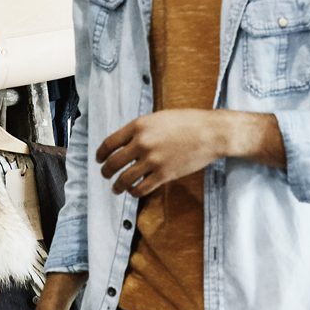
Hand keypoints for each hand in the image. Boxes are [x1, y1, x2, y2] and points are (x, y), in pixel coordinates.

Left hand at [96, 111, 284, 195]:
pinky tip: (133, 190)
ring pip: (124, 179)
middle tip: (105, 174)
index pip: (109, 143)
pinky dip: (134, 192)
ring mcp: (153, 160)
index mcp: (139, 125)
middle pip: (113, 162)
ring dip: (117, 185)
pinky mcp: (164, 174)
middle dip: (105, 171)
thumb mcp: (159, 117)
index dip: (100, 154)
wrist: (211, 133)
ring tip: (116, 188)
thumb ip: (141, 129)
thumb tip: (125, 142)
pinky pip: (141, 188)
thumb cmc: (188, 122)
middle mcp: (142, 142)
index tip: (99, 159)